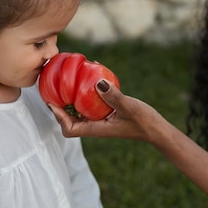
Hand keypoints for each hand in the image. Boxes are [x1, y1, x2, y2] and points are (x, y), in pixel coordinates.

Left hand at [49, 79, 164, 143]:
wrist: (156, 129)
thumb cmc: (143, 121)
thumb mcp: (129, 106)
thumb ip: (114, 96)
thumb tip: (98, 81)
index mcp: (96, 129)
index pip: (69, 129)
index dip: (58, 117)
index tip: (51, 101)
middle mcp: (96, 126)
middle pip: (70, 120)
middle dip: (60, 106)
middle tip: (52, 88)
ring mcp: (101, 120)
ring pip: (79, 111)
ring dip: (72, 98)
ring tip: (66, 81)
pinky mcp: (108, 114)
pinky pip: (92, 104)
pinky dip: (87, 94)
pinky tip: (91, 77)